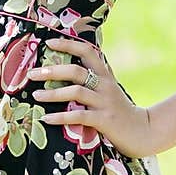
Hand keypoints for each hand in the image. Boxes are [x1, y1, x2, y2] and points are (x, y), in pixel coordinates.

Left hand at [27, 35, 157, 161]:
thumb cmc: (121, 109)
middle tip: (32, 73)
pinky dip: (61, 117)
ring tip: (36, 96)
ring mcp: (104, 103)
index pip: (87, 51)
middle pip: (76, 71)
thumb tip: (83, 58)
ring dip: (53, 93)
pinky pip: (79, 116)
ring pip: (76, 92)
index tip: (48, 42)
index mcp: (105, 75)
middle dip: (52, 71)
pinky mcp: (104, 120)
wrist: (142, 132)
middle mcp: (105, 85)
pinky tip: (46, 118)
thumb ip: (98, 74)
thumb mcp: (111, 87)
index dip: (68, 44)